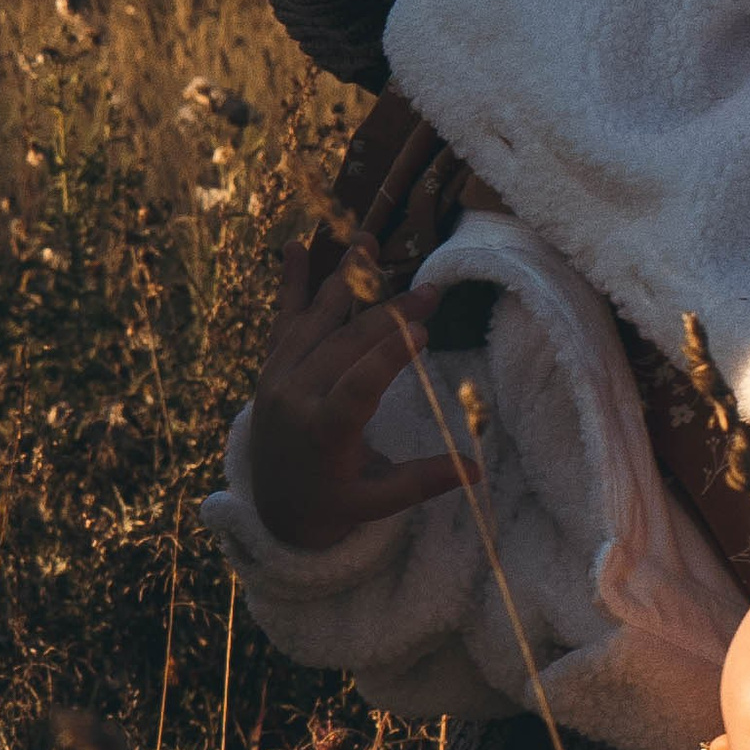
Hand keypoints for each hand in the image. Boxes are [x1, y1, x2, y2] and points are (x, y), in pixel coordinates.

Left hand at [247, 239, 471, 551]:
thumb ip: (420, 482)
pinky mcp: (271, 367)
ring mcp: (278, 379)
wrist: (271, 506)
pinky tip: (293, 246)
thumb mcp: (375, 503)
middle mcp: (294, 399)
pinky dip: (290, 284)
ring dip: (343, 281)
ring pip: (315, 322)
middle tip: (429, 291)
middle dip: (388, 314)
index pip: (357, 388)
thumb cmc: (331, 505)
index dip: (389, 357)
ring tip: (368, 243)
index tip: (422, 329)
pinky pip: (282, 321)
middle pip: (344, 347)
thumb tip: (477, 471)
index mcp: (322, 435)